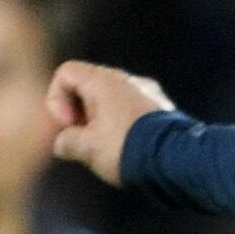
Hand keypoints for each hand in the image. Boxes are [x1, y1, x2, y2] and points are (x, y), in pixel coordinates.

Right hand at [45, 60, 174, 182]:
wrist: (177, 161)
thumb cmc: (126, 149)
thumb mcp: (86, 148)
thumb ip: (66, 141)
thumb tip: (63, 143)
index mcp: (104, 80)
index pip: (66, 72)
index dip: (57, 99)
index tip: (70, 125)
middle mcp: (128, 79)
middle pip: (88, 86)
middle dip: (79, 113)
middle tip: (83, 139)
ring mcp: (149, 92)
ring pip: (112, 100)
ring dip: (101, 121)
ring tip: (105, 148)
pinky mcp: (164, 109)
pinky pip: (133, 110)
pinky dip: (122, 124)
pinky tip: (127, 148)